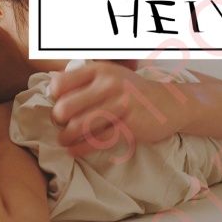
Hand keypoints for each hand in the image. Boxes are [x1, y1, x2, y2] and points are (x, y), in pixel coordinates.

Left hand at [48, 62, 188, 156]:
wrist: (169, 103)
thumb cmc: (133, 91)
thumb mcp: (110, 76)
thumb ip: (84, 80)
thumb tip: (52, 87)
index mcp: (100, 70)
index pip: (62, 82)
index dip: (54, 96)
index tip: (56, 104)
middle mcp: (109, 85)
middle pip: (67, 107)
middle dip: (57, 119)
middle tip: (58, 125)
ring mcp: (120, 105)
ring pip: (80, 126)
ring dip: (66, 136)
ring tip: (63, 140)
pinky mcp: (129, 126)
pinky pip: (97, 140)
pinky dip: (81, 148)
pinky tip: (74, 150)